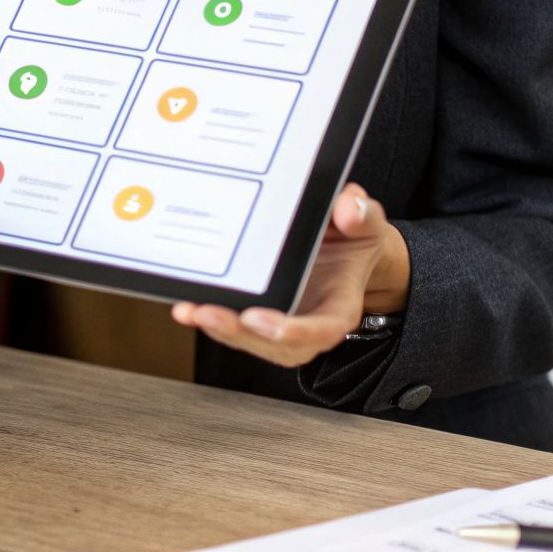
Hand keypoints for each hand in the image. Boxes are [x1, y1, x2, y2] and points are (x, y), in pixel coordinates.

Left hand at [172, 184, 409, 367]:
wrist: (342, 247)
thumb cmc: (352, 239)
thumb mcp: (366, 222)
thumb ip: (362, 214)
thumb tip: (349, 207)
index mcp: (340, 305)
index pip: (323, 329)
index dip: (294, 332)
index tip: (262, 321)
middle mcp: (309, 323)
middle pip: (276, 343)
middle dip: (240, 333)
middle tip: (210, 313)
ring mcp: (282, 324)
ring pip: (249, 340)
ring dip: (218, 329)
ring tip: (190, 310)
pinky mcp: (257, 319)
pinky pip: (233, 328)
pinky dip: (209, 320)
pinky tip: (186, 306)